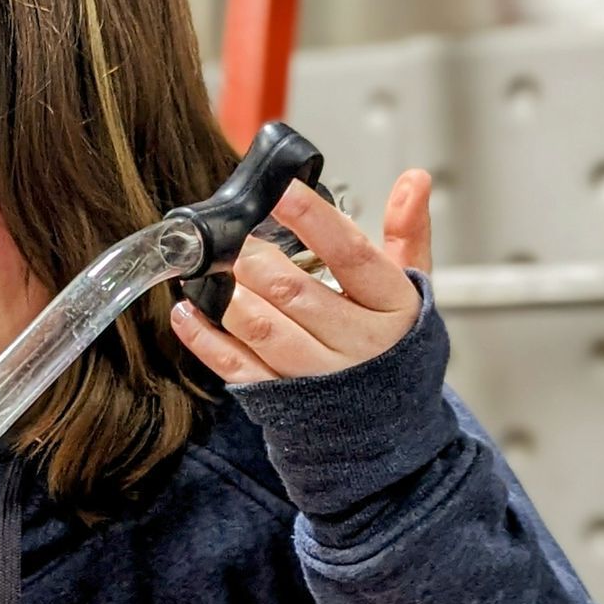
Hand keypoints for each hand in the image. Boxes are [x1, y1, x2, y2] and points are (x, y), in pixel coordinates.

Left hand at [172, 168, 433, 384]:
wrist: (389, 424)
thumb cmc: (394, 345)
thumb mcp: (410, 288)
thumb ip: (407, 231)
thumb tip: (414, 179)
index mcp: (391, 306)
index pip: (351, 254)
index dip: (313, 219)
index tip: (281, 190)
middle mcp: (357, 344)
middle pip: (295, 291)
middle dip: (254, 258)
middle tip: (233, 237)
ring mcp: (318, 376)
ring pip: (262, 328)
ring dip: (228, 293)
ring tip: (211, 268)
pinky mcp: (282, 400)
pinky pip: (237, 367)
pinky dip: (205, 338)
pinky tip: (188, 310)